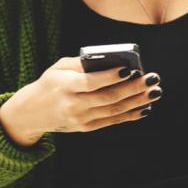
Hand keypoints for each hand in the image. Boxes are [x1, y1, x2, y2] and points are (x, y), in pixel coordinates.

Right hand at [0, 56, 162, 145]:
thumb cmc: (50, 83)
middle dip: (133, 89)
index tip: (130, 69)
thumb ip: (82, 63)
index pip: (91, 82)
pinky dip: (130, 115)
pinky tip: (144, 107)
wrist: (32, 112)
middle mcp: (73, 104)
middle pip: (108, 98)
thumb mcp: (58, 68)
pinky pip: (112, 121)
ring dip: (137, 102)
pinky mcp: (86, 127)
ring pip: (114, 111)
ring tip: (154, 91)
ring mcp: (80, 119)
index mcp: (64, 85)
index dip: (112, 77)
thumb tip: (110, 59)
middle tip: (152, 79)